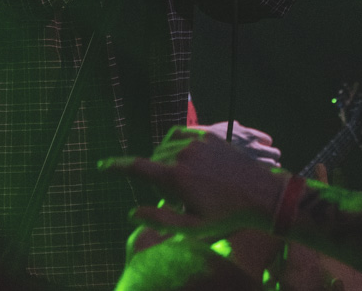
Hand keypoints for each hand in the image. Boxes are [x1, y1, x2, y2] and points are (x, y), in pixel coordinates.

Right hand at [100, 126, 287, 235]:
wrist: (260, 194)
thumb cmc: (226, 216)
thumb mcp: (192, 227)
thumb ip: (160, 220)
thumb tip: (132, 212)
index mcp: (175, 175)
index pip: (136, 167)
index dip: (115, 166)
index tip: (101, 165)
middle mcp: (182, 153)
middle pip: (153, 160)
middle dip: (156, 176)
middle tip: (178, 197)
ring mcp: (197, 141)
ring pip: (166, 146)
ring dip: (166, 159)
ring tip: (185, 180)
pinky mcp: (210, 135)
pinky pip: (182, 134)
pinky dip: (177, 144)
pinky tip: (186, 157)